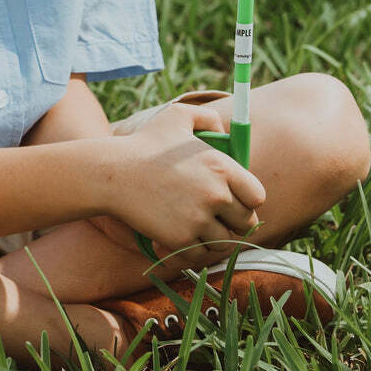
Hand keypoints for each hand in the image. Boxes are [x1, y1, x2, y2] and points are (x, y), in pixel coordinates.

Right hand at [106, 102, 265, 269]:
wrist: (114, 172)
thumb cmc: (145, 142)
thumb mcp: (177, 115)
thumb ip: (207, 117)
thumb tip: (224, 131)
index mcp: (222, 167)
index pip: (257, 196)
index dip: (248, 201)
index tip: (236, 201)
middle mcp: (216, 195)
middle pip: (246, 224)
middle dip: (234, 223)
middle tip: (219, 219)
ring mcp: (199, 219)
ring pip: (224, 242)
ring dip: (214, 238)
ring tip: (199, 227)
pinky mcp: (181, 238)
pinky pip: (201, 254)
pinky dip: (195, 250)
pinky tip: (183, 237)